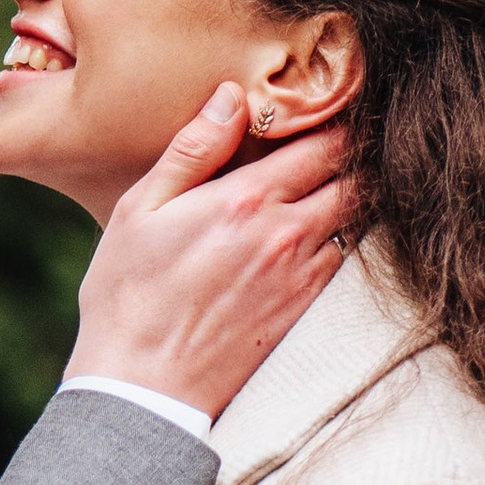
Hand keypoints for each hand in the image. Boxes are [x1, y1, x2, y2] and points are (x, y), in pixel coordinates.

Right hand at [67, 86, 351, 420]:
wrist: (143, 388)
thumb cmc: (128, 297)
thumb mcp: (139, 210)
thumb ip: (192, 150)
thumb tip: (231, 96)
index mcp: (247, 200)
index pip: (325, 143)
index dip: (340, 118)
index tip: (337, 104)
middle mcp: (288, 235)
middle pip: (355, 178)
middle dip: (355, 154)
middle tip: (344, 138)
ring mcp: (303, 277)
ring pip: (355, 220)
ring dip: (350, 196)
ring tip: (332, 181)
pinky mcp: (305, 310)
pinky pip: (342, 259)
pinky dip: (338, 238)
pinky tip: (314, 232)